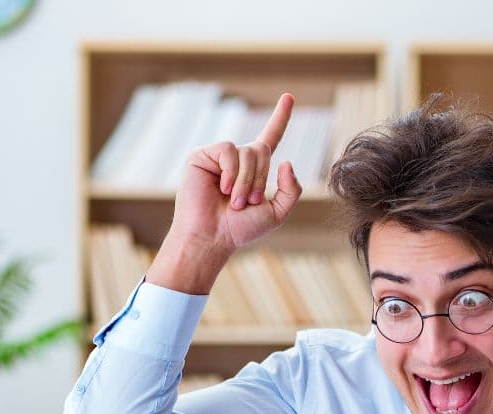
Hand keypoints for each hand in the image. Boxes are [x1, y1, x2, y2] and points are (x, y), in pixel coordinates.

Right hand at [147, 93, 302, 293]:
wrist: (212, 238)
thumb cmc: (240, 229)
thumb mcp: (277, 212)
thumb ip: (291, 190)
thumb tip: (286, 161)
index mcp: (254, 169)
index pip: (271, 137)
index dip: (280, 118)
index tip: (289, 97)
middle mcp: (237, 159)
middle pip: (262, 150)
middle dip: (260, 179)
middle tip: (248, 203)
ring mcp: (218, 157)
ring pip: (247, 152)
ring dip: (246, 181)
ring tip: (234, 202)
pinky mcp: (201, 156)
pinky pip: (227, 150)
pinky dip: (231, 172)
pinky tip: (222, 188)